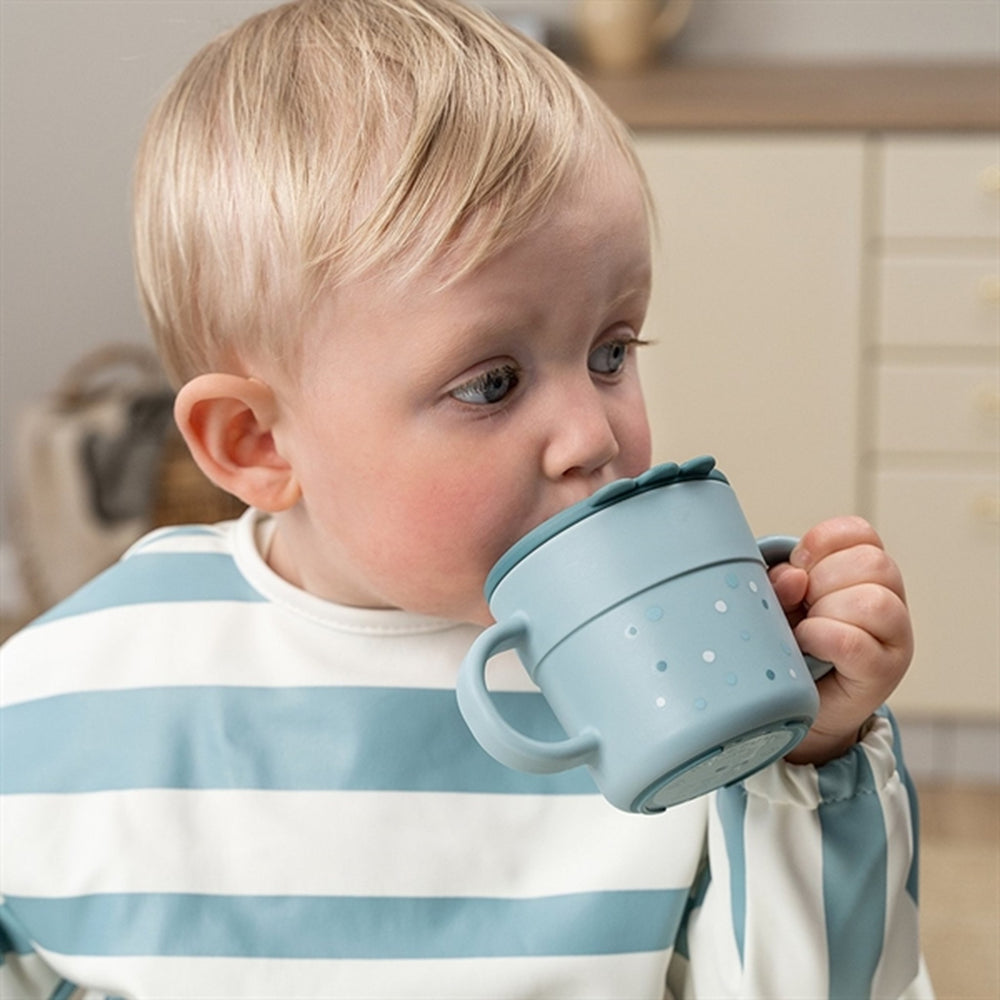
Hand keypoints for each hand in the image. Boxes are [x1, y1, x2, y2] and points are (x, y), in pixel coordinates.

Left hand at [768, 516, 912, 765]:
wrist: (794, 703)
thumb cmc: (789, 643)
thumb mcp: (779, 603)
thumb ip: (780, 582)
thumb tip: (794, 577)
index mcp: (866, 572)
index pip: (860, 533)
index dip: (821, 543)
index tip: (798, 567)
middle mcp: (891, 600)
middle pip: (873, 563)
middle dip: (824, 580)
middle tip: (804, 606)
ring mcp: (894, 637)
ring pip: (875, 601)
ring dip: (827, 611)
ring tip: (807, 629)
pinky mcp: (884, 672)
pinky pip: (855, 643)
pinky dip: (822, 638)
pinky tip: (807, 645)